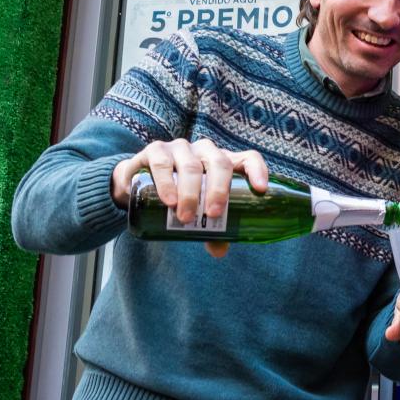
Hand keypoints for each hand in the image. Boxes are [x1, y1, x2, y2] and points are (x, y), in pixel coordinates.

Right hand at [110, 137, 269, 257]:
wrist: (138, 184)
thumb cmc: (180, 195)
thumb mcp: (198, 211)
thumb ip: (210, 229)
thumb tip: (219, 251)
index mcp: (223, 163)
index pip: (248, 158)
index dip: (257, 170)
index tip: (261, 189)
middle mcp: (205, 151)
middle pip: (220, 163)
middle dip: (219, 190)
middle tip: (213, 215)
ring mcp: (180, 148)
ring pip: (191, 165)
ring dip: (190, 192)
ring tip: (186, 217)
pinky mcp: (155, 151)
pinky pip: (162, 162)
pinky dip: (166, 182)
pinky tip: (168, 200)